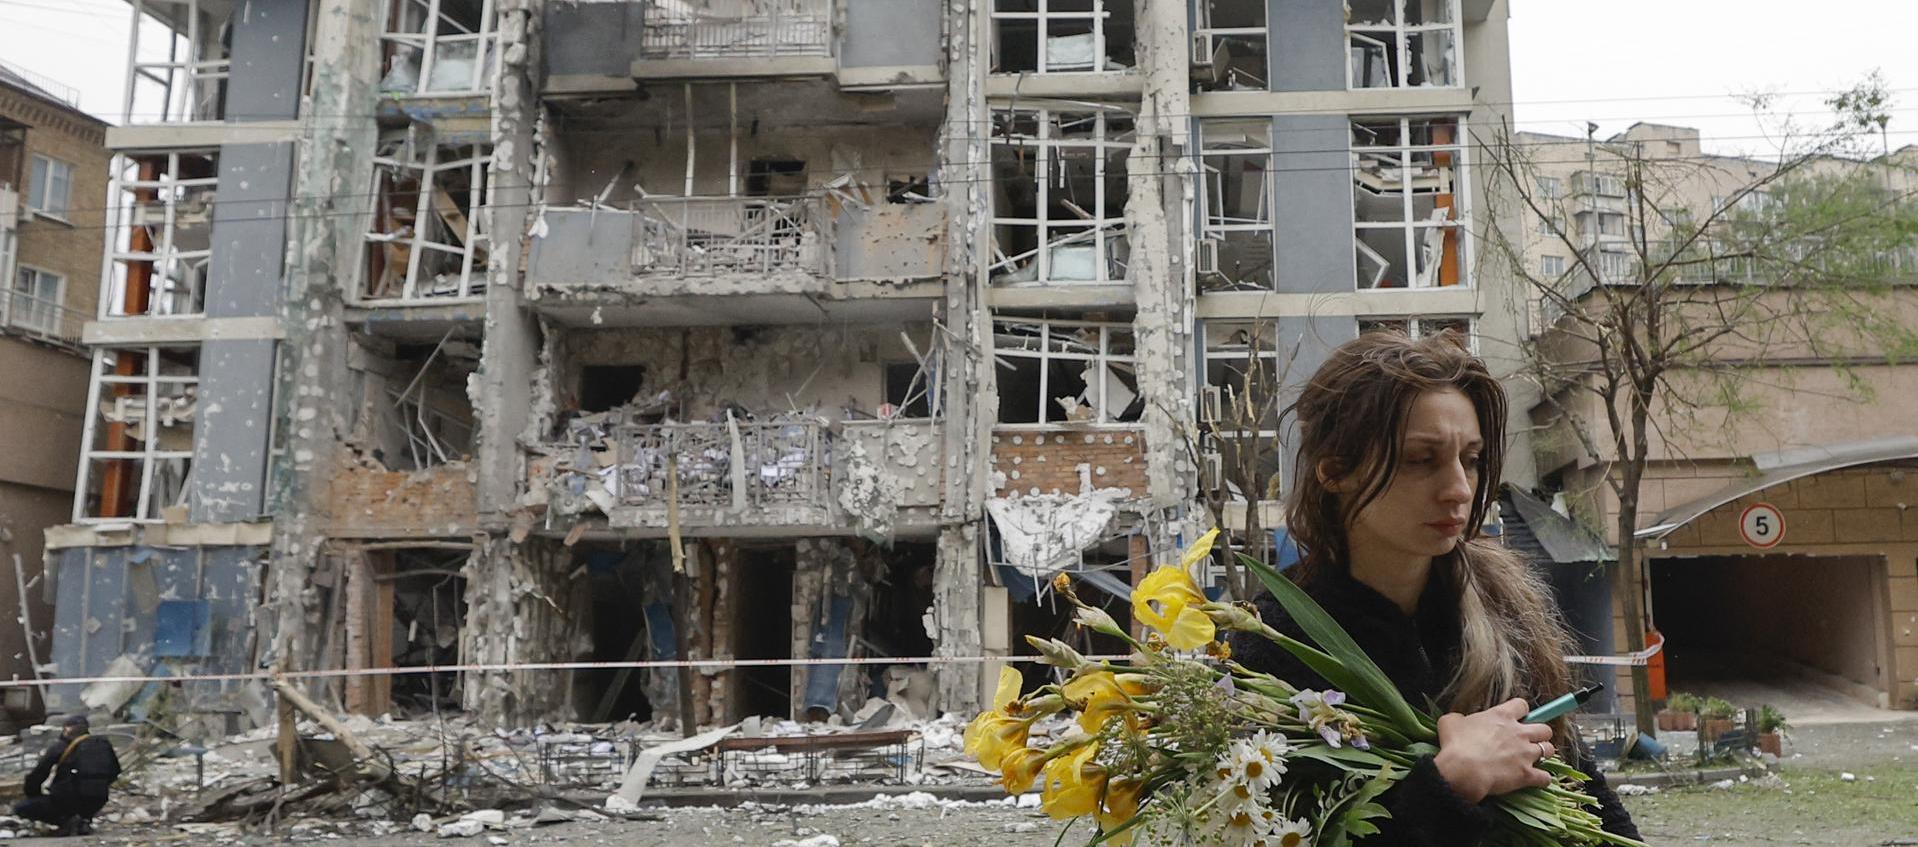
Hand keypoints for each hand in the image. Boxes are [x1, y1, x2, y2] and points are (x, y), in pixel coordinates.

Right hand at [1431, 698, 1555, 803]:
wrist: (1464, 770)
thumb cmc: (1455, 744)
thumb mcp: (1450, 722)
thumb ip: (1459, 718)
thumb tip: (1459, 720)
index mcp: (1502, 716)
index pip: (1522, 705)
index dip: (1521, 711)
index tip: (1516, 717)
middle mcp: (1519, 733)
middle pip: (1544, 728)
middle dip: (1540, 733)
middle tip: (1529, 740)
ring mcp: (1526, 754)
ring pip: (1549, 750)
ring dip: (1544, 753)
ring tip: (1536, 758)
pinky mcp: (1527, 774)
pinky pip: (1545, 777)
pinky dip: (1542, 779)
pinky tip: (1536, 780)